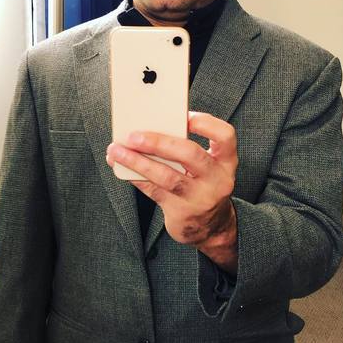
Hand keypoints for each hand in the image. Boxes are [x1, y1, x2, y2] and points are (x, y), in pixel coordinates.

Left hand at [106, 112, 238, 270]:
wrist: (211, 226)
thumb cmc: (203, 183)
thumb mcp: (207, 165)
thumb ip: (186, 146)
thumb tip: (148, 125)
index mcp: (225, 160)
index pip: (225, 135)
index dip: (205, 123)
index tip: (184, 116)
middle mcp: (217, 179)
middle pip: (190, 154)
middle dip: (159, 142)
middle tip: (134, 136)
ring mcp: (200, 198)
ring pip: (167, 176)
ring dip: (138, 161)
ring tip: (117, 151)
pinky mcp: (181, 212)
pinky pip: (154, 190)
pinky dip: (134, 176)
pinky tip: (121, 167)